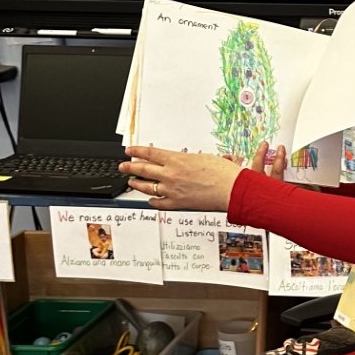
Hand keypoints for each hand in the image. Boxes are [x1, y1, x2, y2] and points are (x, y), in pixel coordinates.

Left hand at [120, 141, 286, 209]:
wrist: (231, 190)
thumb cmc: (223, 173)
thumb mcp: (206, 158)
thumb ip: (192, 160)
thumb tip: (191, 161)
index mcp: (176, 159)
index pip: (150, 153)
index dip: (136, 151)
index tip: (129, 150)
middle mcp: (170, 174)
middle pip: (143, 169)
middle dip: (130, 167)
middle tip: (122, 166)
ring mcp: (171, 190)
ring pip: (147, 187)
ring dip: (137, 184)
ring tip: (131, 182)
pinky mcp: (177, 203)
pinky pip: (159, 203)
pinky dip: (152, 201)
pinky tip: (150, 200)